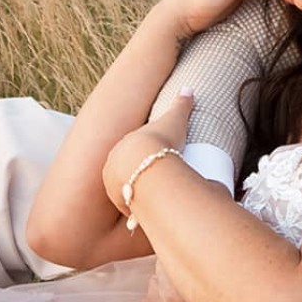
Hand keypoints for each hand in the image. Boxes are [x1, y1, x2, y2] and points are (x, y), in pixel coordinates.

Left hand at [104, 90, 196, 212]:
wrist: (150, 166)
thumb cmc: (160, 141)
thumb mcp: (173, 120)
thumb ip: (181, 104)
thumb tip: (189, 89)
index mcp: (121, 148)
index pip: (129, 154)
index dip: (141, 157)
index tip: (154, 161)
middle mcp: (112, 166)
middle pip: (124, 174)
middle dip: (136, 178)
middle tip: (155, 182)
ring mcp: (114, 186)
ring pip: (125, 192)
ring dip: (136, 196)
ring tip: (154, 200)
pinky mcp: (121, 204)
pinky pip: (129, 209)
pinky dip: (139, 211)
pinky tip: (151, 212)